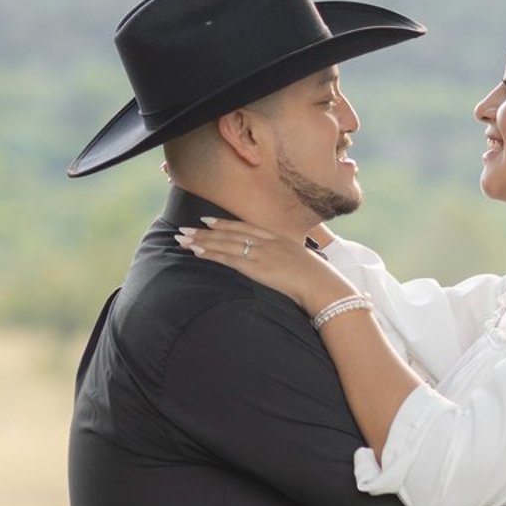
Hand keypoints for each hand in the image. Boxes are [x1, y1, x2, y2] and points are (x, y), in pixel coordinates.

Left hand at [175, 218, 337, 312]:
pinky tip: (196, 252)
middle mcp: (268, 242)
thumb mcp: (304, 264)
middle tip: (186, 227)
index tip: (208, 220)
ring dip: (201, 241)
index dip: (225, 223)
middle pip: (231, 232)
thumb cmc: (319, 280)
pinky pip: (227, 258)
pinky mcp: (256, 267)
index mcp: (280, 239)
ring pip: (224, 244)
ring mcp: (261, 253)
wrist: (323, 285)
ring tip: (182, 238)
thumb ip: (290, 263)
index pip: (247, 227)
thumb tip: (285, 269)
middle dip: (206, 230)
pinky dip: (210, 254)